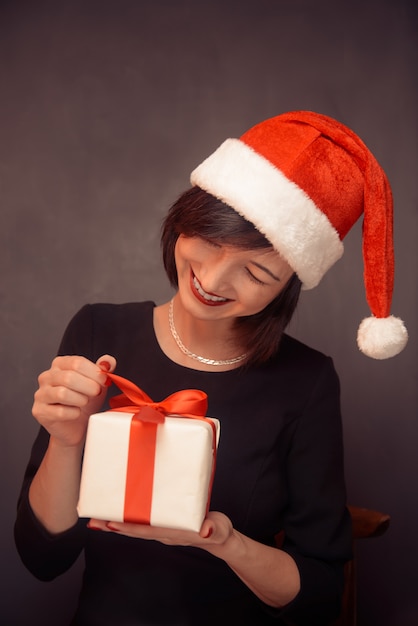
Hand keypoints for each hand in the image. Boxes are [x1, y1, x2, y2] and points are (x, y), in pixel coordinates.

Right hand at [32, 354, 115, 446]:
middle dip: (89, 387)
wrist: (76, 426)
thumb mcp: (97, 382)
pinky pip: (60, 412)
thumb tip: (108, 361)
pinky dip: (74, 413)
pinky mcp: (39, 411)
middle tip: (96, 394)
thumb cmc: (84, 401)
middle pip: (69, 377)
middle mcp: (46, 376)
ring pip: (62, 394)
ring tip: (84, 402)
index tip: (103, 382)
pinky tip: (76, 413)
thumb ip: (103, 369)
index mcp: (60, 364)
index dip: (94, 373)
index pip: (77, 362)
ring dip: (80, 400)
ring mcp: (40, 394)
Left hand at [88, 511, 233, 548]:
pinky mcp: (163, 523)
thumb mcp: (219, 530)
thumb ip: (213, 529)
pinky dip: (128, 517)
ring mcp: (161, 529)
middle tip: (93, 520)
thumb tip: (205, 530)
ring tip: (97, 517)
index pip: (145, 530)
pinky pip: (141, 521)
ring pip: (135, 526)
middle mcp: (163, 532)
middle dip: (113, 526)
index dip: (128, 528)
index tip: (111, 524)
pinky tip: (119, 511)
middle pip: (134, 530)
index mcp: (172, 533)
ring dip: (116, 522)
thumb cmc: (219, 532)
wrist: (220, 539)